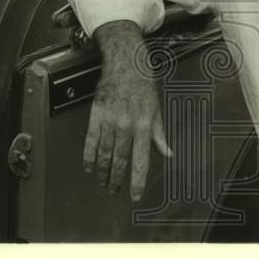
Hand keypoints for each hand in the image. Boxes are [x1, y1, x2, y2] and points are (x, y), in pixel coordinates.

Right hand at [82, 21, 171, 200]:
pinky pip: (91, 141)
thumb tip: (168, 152)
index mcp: (145, 125)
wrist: (125, 63)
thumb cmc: (143, 85)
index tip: (135, 195)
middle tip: (114, 191)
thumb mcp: (157, 109)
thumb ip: (160, 134)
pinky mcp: (96, 114)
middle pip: (120, 160)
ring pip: (105, 154)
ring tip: (103, 183)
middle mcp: (127, 125)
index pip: (141, 160)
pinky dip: (89, 157)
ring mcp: (110, 120)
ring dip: (103, 172)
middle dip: (117, 179)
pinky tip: (89, 167)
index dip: (137, 181)